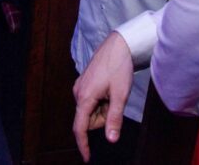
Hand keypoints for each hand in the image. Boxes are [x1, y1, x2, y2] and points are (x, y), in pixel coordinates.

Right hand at [73, 32, 133, 161]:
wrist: (119, 44)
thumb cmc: (119, 67)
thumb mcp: (120, 95)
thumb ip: (114, 118)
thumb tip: (111, 139)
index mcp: (84, 97)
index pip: (80, 127)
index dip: (83, 145)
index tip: (87, 158)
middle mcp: (78, 92)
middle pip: (88, 119)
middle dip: (102, 118)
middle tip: (116, 103)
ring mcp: (80, 86)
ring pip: (90, 110)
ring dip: (103, 109)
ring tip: (114, 93)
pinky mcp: (84, 82)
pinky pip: (91, 101)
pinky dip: (101, 101)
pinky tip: (110, 90)